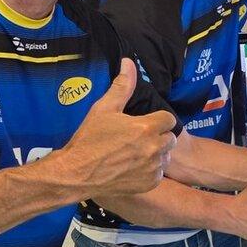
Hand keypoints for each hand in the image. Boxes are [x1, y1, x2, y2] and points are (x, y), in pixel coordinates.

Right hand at [60, 58, 176, 194]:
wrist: (76, 174)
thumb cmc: (88, 139)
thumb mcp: (104, 109)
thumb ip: (122, 86)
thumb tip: (129, 62)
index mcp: (147, 127)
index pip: (168, 119)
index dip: (157, 120)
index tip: (144, 123)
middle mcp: (154, 148)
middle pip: (169, 138)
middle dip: (158, 136)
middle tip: (138, 138)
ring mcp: (153, 167)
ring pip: (165, 156)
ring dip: (156, 154)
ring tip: (135, 153)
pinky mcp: (150, 183)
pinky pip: (158, 174)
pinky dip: (150, 171)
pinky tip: (133, 168)